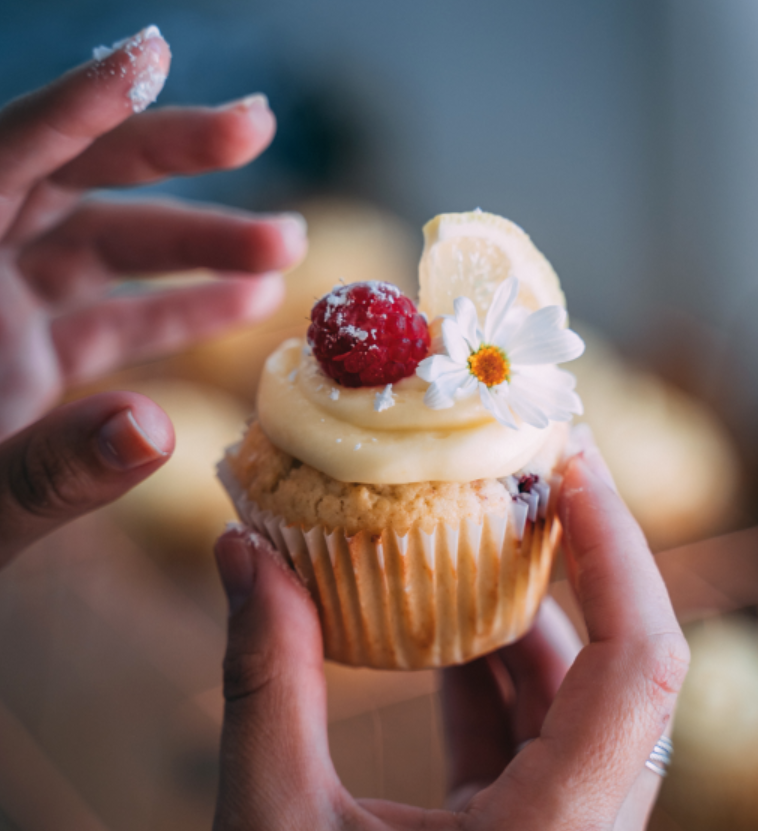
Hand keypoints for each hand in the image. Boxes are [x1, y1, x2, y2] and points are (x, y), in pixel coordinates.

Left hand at [0, 26, 305, 565]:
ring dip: (201, 242)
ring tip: (288, 244)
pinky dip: (180, 309)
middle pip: (69, 183)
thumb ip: (52, 469)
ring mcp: (5, 318)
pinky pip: (113, 318)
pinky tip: (250, 302)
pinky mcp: (32, 358)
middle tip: (258, 127)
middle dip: (168, 153)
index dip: (75, 108)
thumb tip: (154, 432)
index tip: (152, 59)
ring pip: (105, 248)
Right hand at [212, 439, 688, 829]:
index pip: (640, 664)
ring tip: (473, 534)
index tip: (573, 463)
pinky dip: (492, 670)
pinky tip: (440, 625)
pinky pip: (533, 737)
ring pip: (573, 701)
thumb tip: (240, 551)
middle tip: (524, 477)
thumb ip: (266, 681)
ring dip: (524, 613)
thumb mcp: (277, 828)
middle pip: (619, 668)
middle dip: (576, 561)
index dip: (617, 547)